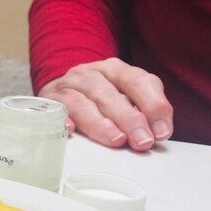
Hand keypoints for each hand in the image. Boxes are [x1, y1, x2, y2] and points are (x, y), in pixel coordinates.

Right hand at [38, 58, 173, 150]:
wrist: (60, 87)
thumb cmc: (98, 97)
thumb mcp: (124, 96)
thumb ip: (142, 110)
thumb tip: (157, 133)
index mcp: (114, 69)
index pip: (137, 81)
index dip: (153, 105)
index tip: (162, 132)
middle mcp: (89, 74)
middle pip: (108, 93)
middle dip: (128, 118)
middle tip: (142, 141)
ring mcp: (66, 87)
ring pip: (81, 102)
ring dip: (99, 122)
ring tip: (116, 140)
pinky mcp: (48, 103)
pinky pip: (53, 111)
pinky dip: (62, 120)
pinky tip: (71, 131)